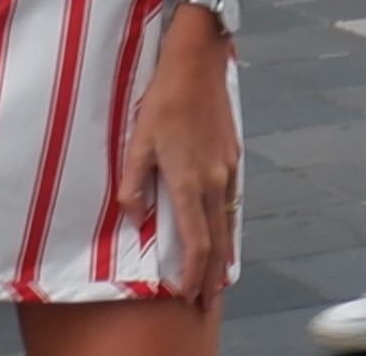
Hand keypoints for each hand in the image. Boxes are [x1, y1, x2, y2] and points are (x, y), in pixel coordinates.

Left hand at [118, 10, 239, 310]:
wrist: (197, 63)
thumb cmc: (163, 99)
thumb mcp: (138, 139)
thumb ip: (133, 181)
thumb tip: (133, 215)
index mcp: (189, 181)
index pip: (196, 242)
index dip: (193, 273)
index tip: (187, 294)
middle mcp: (214, 181)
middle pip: (218, 242)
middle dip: (212, 277)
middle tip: (207, 302)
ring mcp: (227, 168)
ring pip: (228, 223)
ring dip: (222, 255)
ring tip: (216, 277)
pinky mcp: (232, 155)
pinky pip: (231, 201)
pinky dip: (227, 225)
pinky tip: (220, 229)